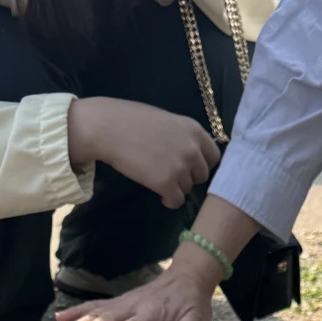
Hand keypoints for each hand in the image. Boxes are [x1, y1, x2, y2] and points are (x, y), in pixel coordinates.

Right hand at [55, 246, 219, 320]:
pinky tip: (59, 320)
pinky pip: (92, 307)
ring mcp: (121, 303)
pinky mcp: (116, 303)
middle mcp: (132, 307)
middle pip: (107, 320)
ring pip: (95, 314)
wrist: (185, 278)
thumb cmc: (191, 304)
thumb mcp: (197, 318)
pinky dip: (76, 312)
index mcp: (151, 313)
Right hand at [68, 97, 219, 209]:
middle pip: (202, 175)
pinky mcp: (167, 183)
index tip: (189, 166)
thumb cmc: (131, 120)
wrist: (108, 128)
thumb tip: (191, 154)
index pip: (213, 156)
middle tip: (171, 174)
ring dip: (176, 188)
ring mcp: (181, 167)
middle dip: (189, 177)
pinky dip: (170, 200)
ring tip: (160, 180)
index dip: (202, 164)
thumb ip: (182, 137)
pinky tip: (160, 194)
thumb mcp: (166, 122)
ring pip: (188, 189)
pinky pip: (176, 200)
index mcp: (194, 130)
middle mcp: (192, 148)